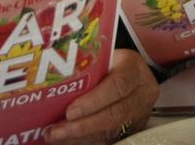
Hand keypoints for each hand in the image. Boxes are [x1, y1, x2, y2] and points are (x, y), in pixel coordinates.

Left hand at [43, 50, 158, 143]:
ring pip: (112, 131)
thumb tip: (52, 86)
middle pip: (115, 113)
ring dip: (82, 137)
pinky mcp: (133, 128)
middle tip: (57, 130)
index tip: (70, 112)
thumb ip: (84, 70)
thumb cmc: (110, 62)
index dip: (94, 101)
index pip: (117, 86)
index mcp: (134, 68)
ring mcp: (140, 112)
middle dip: (83, 126)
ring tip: (57, 136)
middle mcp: (142, 92)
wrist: (128, 71)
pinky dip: (87, 141)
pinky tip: (69, 140)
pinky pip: (110, 139)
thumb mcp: (100, 58)